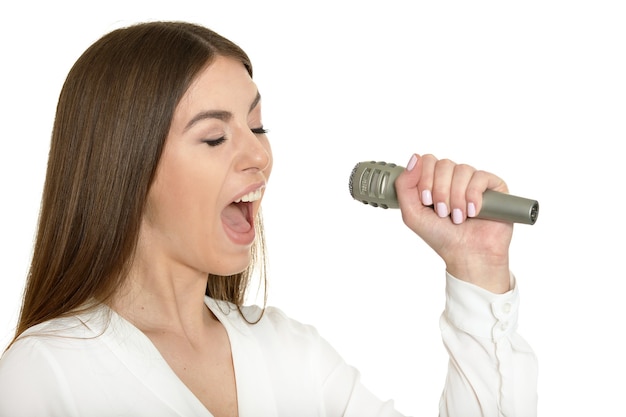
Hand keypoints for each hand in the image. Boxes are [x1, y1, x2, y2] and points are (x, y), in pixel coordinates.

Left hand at [395, 154, 513, 292]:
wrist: (467, 255)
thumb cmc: (441, 237)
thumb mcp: (412, 214)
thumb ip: (404, 186)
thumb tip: (414, 158)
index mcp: (434, 181)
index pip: (428, 160)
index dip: (425, 178)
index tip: (426, 200)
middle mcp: (453, 179)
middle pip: (444, 164)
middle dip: (440, 191)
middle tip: (443, 212)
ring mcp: (473, 181)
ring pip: (462, 170)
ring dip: (456, 197)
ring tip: (458, 217)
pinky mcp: (493, 187)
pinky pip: (481, 177)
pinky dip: (473, 196)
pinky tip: (473, 212)